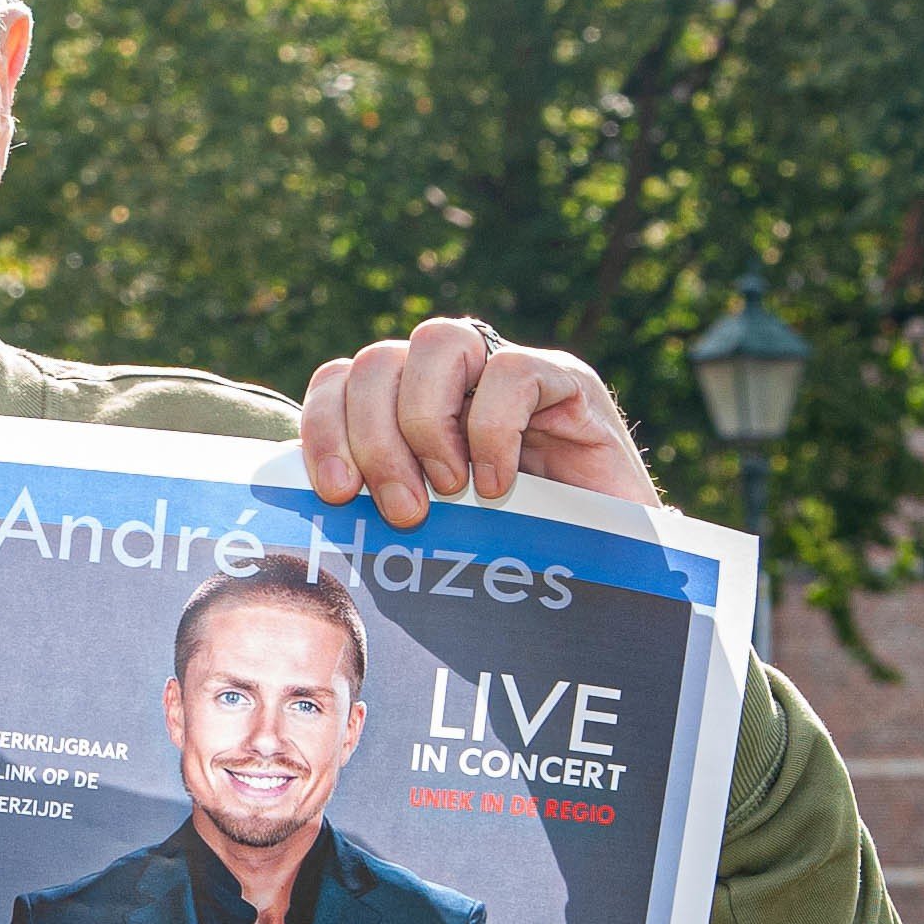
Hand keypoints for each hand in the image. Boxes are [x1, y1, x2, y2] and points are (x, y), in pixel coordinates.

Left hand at [302, 317, 657, 527]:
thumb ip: (375, 506)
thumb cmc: (511, 562)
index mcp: (407, 410)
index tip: (337, 492)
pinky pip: (513, 372)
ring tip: (450, 489)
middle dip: (374, 438)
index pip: (340, 379)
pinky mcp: (569, 384)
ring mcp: (511, 374)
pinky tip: (499, 485)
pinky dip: (493, 431)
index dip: (324, 426)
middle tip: (403, 511)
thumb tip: (311, 508)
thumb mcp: (427, 534)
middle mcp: (454, 381)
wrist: (612, 583)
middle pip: (377, 360)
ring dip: (425, 421)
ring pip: (437, 341)